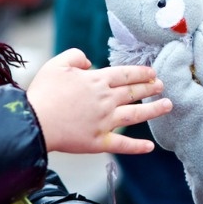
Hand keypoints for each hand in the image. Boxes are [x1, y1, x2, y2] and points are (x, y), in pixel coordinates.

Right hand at [26, 48, 172, 153]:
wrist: (34, 122)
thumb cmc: (43, 93)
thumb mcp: (57, 64)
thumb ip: (75, 56)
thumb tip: (89, 61)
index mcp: (97, 81)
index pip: (125, 74)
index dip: (141, 73)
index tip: (152, 73)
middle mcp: (106, 100)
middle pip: (134, 92)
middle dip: (150, 88)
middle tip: (162, 85)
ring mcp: (105, 121)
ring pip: (136, 114)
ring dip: (154, 110)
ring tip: (168, 105)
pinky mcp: (99, 141)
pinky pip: (122, 145)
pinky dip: (137, 147)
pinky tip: (151, 147)